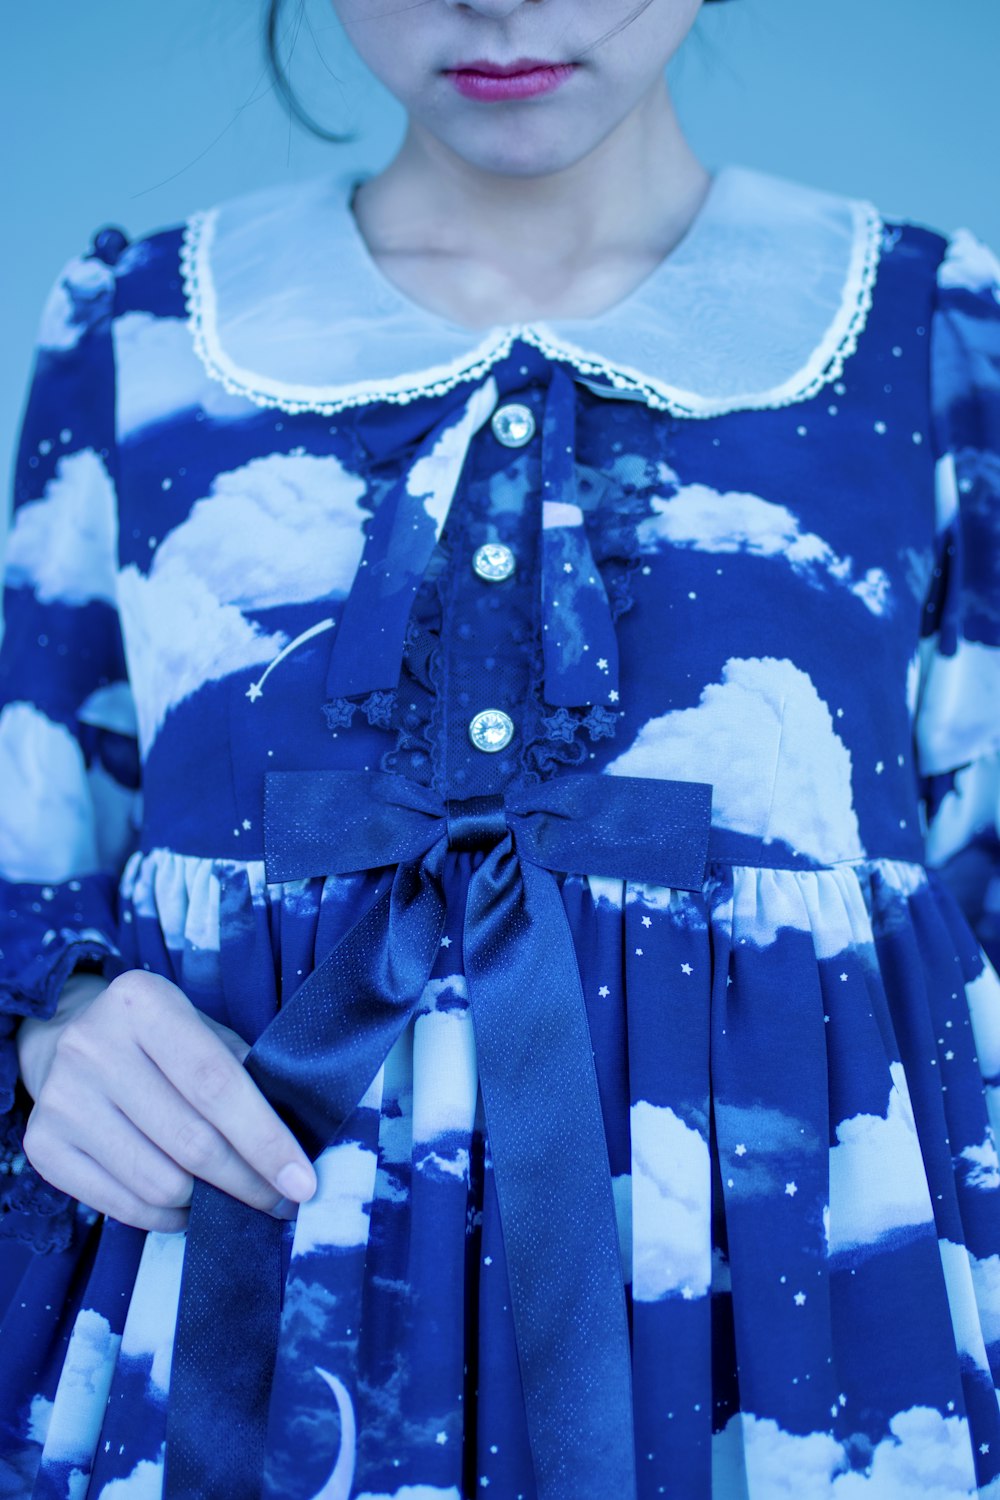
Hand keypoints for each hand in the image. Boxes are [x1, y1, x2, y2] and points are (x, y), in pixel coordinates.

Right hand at [17, 969, 316, 1233]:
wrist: (67, 1040)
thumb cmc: (159, 1041)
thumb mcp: (203, 1031)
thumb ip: (244, 1074)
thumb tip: (295, 1148)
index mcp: (142, 1002)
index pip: (217, 1083)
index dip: (266, 1140)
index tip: (303, 1183)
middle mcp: (93, 1045)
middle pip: (191, 1141)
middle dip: (248, 1183)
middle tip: (284, 1205)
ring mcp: (61, 1098)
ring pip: (159, 1183)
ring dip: (209, 1205)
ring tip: (235, 1202)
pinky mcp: (42, 1146)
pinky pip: (123, 1207)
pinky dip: (168, 1219)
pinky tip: (190, 1209)